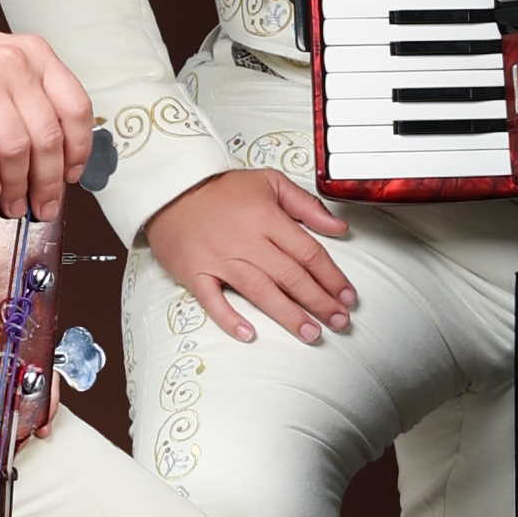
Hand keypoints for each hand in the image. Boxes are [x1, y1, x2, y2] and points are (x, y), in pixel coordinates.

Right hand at [0, 15, 95, 222]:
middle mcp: (11, 60)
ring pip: (16, 145)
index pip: (75, 107)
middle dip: (48, 181)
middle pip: (47, 134)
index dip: (78, 150)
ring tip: (11, 202)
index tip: (72, 175)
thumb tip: (49, 156)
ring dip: (16, 185)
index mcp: (31, 53)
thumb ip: (22, 99)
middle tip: (43, 203)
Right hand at [145, 168, 357, 344]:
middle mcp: (246, 241)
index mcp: (267, 218)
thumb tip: (338, 226)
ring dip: (288, 315)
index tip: (348, 296)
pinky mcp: (195, 273)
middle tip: (340, 322)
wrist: (169, 187)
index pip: (308, 253)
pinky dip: (229, 318)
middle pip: (290, 276)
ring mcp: (219, 259)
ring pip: (260, 291)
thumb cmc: (220, 188)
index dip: (332, 277)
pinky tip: (248, 334)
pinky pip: (213, 300)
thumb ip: (306, 205)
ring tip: (311, 333)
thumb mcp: (269, 182)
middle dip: (319, 302)